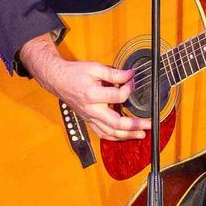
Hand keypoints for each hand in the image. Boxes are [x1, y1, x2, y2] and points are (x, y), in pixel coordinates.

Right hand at [19, 36, 149, 140]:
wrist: (57, 80)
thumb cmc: (74, 74)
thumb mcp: (95, 68)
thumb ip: (114, 73)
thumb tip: (130, 75)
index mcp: (92, 95)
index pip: (117, 97)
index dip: (128, 88)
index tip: (132, 81)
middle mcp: (91, 110)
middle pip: (116, 123)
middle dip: (134, 125)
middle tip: (148, 124)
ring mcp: (89, 117)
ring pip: (109, 132)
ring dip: (127, 135)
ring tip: (140, 134)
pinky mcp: (88, 120)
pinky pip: (102, 133)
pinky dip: (114, 137)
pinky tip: (124, 136)